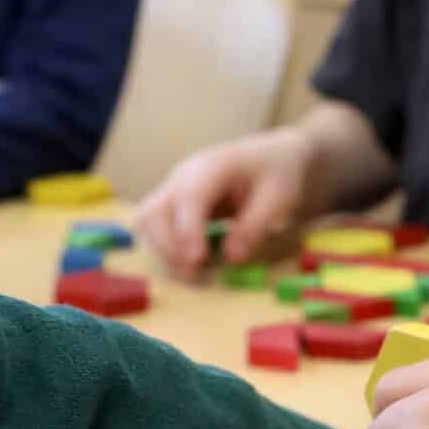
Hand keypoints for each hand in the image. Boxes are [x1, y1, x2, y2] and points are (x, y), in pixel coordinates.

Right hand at [133, 128, 315, 279]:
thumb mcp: (278, 198)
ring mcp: (176, 188)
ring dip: (166, 250)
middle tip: (196, 272)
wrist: (273, 156)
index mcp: (213, 166)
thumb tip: (231, 258)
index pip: (189, 197)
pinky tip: (195, 260)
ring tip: (196, 271)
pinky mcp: (176, 204)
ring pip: (149, 221)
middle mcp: (185, 175)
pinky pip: (158, 228)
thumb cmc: (277, 173)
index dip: (188, 231)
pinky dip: (170, 248)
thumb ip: (254, 226)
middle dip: (168, 245)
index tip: (198, 260)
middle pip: (154, 210)